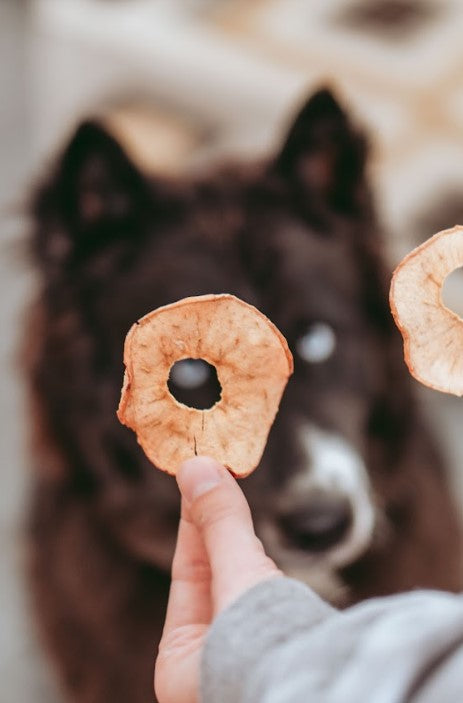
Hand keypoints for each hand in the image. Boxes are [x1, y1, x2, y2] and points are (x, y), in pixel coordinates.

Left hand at [155, 456, 280, 702]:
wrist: (331, 691)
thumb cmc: (268, 650)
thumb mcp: (237, 576)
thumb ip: (220, 524)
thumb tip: (197, 468)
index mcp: (181, 665)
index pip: (186, 574)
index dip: (194, 520)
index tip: (199, 477)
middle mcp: (208, 671)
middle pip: (215, 581)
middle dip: (222, 532)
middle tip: (221, 477)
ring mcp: (246, 667)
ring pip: (243, 593)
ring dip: (247, 554)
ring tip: (243, 507)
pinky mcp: (282, 661)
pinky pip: (268, 610)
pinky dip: (269, 580)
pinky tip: (272, 564)